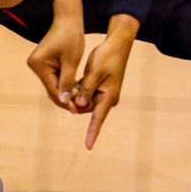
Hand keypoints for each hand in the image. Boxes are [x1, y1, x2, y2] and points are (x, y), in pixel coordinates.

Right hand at [27, 0, 85, 108]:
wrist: (67, 20)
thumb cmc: (71, 37)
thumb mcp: (71, 61)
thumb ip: (67, 82)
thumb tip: (64, 102)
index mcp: (39, 64)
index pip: (53, 89)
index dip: (65, 101)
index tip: (78, 109)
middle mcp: (34, 66)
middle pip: (51, 89)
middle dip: (65, 99)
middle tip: (80, 109)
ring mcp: (38, 65)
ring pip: (53, 85)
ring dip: (65, 93)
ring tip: (80, 103)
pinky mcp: (43, 64)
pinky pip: (54, 79)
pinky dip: (64, 85)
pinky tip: (75, 92)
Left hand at [69, 15, 138, 149]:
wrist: (117, 45)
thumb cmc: (107, 57)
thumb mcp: (94, 73)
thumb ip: (86, 90)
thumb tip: (79, 105)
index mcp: (109, 97)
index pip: (98, 119)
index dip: (92, 133)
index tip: (88, 146)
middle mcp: (108, 98)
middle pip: (87, 108)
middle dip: (78, 101)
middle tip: (72, 87)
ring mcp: (105, 94)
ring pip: (86, 101)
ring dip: (79, 94)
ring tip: (80, 79)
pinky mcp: (101, 88)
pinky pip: (88, 94)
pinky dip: (81, 89)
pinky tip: (80, 80)